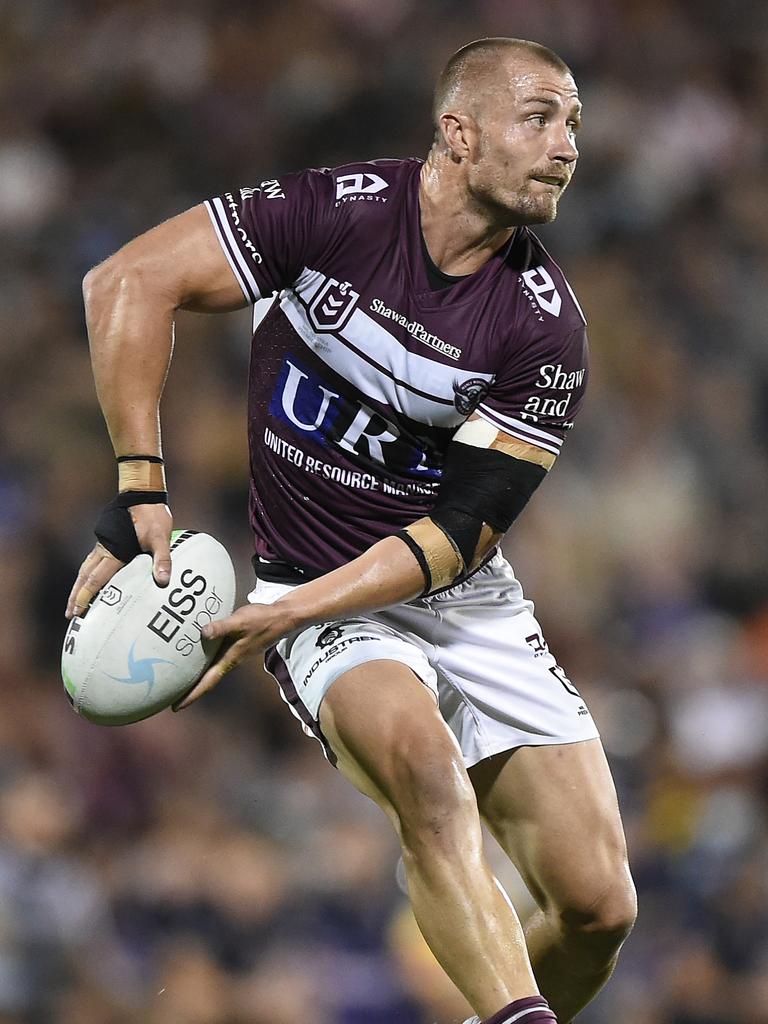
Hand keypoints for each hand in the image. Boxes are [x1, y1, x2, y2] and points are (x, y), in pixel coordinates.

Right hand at [66, 503, 172, 617]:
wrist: (142, 493)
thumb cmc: (153, 515)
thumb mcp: (161, 537)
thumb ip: (162, 559)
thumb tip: (164, 581)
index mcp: (115, 550)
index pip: (97, 578)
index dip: (86, 595)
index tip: (78, 610)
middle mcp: (104, 548)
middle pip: (85, 576)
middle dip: (77, 596)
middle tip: (70, 614)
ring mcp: (103, 543)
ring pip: (86, 568)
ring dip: (79, 586)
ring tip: (73, 603)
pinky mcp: (106, 540)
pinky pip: (92, 562)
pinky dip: (86, 575)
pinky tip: (87, 582)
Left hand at [172, 602, 286, 709]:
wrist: (282, 618)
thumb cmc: (262, 620)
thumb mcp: (241, 621)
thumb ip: (222, 627)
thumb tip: (203, 632)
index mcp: (230, 659)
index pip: (208, 682)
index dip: (192, 695)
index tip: (175, 707)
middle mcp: (230, 660)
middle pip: (207, 680)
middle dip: (190, 690)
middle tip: (170, 696)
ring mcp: (234, 654)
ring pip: (211, 670)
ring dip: (196, 676)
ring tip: (178, 678)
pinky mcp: (236, 646)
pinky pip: (215, 658)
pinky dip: (203, 660)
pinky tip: (196, 653)